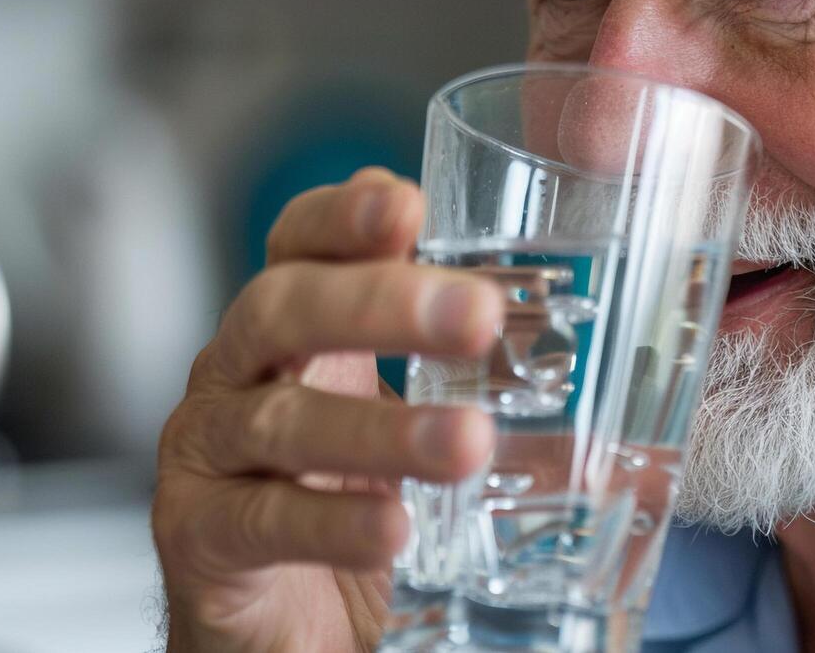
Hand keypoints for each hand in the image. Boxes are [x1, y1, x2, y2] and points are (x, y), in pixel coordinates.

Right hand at [152, 167, 500, 651]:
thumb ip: (488, 398)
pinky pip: (259, 520)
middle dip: (379, 303)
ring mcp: (210, 454)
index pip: (300, 244)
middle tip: (475, 315)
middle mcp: (240, 375)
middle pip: (285, 308)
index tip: (408, 205)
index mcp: (296, 333)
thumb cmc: (351, 506)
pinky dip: (329, 524)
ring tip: (467, 442)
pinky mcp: (198, 538)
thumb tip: (616, 427)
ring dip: (381, 428)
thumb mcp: (419, 432)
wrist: (284, 625)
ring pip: (281, 420)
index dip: (343, 216)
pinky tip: (392, 528)